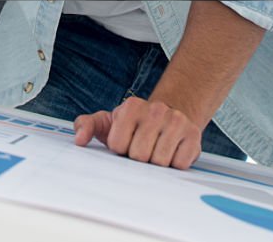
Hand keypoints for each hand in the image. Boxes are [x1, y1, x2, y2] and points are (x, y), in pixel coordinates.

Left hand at [74, 96, 202, 168]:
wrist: (167, 116)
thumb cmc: (133, 124)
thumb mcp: (107, 121)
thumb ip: (86, 126)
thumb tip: (78, 140)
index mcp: (131, 106)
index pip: (118, 145)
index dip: (120, 149)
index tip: (126, 141)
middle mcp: (155, 110)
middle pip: (140, 156)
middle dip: (138, 157)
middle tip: (142, 146)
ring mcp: (176, 121)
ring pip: (159, 162)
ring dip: (155, 162)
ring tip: (155, 148)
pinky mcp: (194, 136)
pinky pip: (179, 165)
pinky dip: (173, 163)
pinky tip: (170, 151)